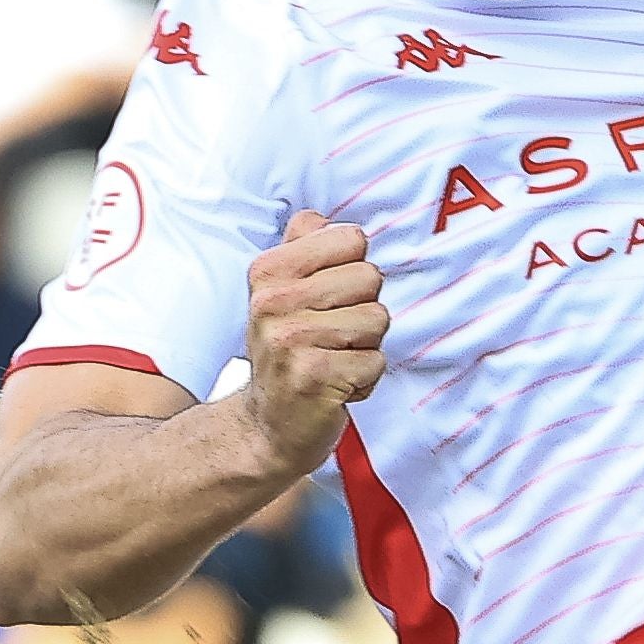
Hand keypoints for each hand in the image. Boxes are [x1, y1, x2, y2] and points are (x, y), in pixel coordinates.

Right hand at [238, 212, 387, 468]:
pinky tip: (334, 387)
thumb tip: (316, 217)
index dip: (352, 271)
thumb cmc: (286, 353)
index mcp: (269, 272)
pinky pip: (376, 361)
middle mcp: (274, 302)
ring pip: (378, 319)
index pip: (352, 239)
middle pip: (371, 277)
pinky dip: (363, 381)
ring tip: (332, 361)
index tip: (325, 300)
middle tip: (330, 337)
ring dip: (365, 347)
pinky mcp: (315, 377)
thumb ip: (300, 249)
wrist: (265, 426)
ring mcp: (292, 340)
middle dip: (363, 310)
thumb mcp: (280, 295)